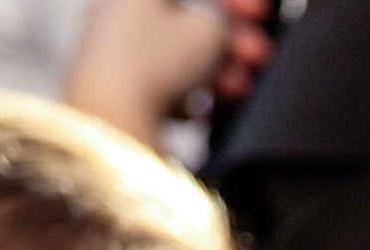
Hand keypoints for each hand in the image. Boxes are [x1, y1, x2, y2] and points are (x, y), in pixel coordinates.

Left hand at [64, 0, 272, 144]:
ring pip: (175, 52)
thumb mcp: (207, 31)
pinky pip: (159, 80)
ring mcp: (111, 48)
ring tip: (235, 88)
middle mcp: (117, 10)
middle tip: (255, 57)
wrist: (109, 118)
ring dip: (213, 69)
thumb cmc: (153, 65)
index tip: (259, 14)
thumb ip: (222, 22)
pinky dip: (186, 91)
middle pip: (185, 20)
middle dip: (228, 40)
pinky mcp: (112, 85)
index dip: (235, 2)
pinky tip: (200, 108)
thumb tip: (221, 27)